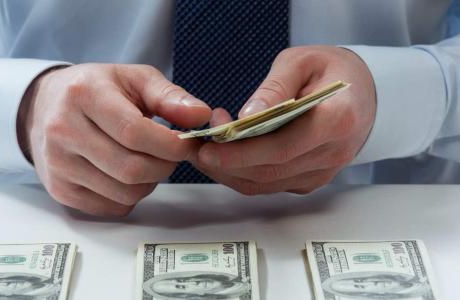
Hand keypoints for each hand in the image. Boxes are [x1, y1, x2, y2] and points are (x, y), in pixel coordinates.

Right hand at [18, 64, 210, 215]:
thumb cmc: (98, 90)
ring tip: (148, 160)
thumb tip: (200, 116)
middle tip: (172, 154)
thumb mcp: (135, 79)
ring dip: (150, 182)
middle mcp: (63, 131)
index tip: (189, 143)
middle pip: (131, 168)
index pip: (134, 132)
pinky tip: (126, 174)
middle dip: (165, 166)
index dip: (171, 145)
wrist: (45, 107)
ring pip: (124, 193)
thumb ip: (170, 97)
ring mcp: (58, 164)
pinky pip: (111, 207)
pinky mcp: (60, 190)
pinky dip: (130, 196)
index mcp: (84, 95)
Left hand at [193, 46, 375, 194]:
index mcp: (337, 119)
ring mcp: (323, 172)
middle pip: (270, 170)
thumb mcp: (302, 62)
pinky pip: (271, 185)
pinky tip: (228, 157)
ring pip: (267, 184)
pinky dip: (244, 174)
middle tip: (197, 147)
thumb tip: (246, 115)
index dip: (242, 153)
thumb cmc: (332, 72)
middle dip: (227, 163)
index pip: (283, 147)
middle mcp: (332, 153)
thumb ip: (274, 88)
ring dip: (230, 171)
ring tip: (206, 149)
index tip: (209, 148)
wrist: (362, 94)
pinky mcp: (311, 180)